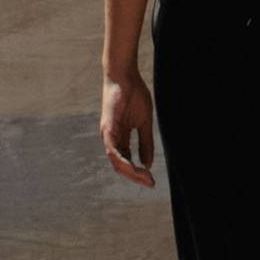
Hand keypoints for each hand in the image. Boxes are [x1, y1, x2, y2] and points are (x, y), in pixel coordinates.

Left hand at [101, 70, 155, 185]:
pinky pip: (111, 149)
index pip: (127, 162)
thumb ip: (145, 143)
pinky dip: (121, 159)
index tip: (152, 181)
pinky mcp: (107, 127)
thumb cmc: (134, 95)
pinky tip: (132, 166)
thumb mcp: (144, 123)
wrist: (125, 76)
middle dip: (136, 177)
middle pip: (120, 166)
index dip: (138, 173)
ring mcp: (108, 134)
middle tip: (150, 183)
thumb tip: (147, 164)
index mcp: (120, 139)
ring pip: (115, 161)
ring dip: (130, 172)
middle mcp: (112, 139)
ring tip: (144, 176)